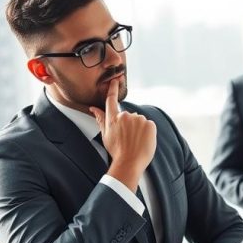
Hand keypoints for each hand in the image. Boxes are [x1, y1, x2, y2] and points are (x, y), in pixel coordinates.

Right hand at [88, 77, 155, 191]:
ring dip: (139, 129)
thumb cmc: (117, 151)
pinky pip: (149, 125)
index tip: (115, 79)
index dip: (113, 88)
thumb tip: (93, 108)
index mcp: (113, 118)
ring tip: (135, 141)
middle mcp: (125, 116)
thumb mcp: (106, 135)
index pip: (112, 100)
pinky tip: (143, 141)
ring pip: (139, 121)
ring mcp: (138, 120)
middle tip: (128, 139)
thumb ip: (100, 119)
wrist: (130, 162)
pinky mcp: (149, 124)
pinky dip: (147, 132)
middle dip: (130, 125)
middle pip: (129, 116)